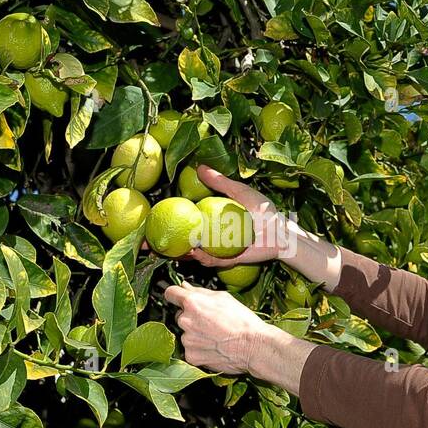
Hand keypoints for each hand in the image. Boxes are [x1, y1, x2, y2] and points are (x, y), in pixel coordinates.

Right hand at [141, 165, 298, 265]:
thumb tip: (198, 167)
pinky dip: (203, 258)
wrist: (281, 231)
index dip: (165, 224)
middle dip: (162, 247)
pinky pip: (212, 261)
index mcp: (211, 222)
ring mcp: (218, 250)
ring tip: (168, 250)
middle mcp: (211, 237)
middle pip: (182, 243)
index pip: (184, 223)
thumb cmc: (263, 211)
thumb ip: (220, 182)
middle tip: (146, 244)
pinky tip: (196, 252)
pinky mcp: (228, 261)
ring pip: (194, 255)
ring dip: (180, 254)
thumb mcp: (240, 192)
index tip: (149, 223)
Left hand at [162, 280, 269, 375]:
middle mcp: (185, 321)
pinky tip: (214, 347)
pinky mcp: (191, 356)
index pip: (170, 293)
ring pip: (186, 334)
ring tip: (216, 336)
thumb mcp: (223, 298)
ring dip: (196, 335)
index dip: (176, 295)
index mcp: (192, 302)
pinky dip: (199, 349)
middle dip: (191, 318)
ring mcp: (187, 340)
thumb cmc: (242, 320)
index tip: (180, 299)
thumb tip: (184, 286)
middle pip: (180, 316)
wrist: (253, 346)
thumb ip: (200, 291)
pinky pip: (191, 350)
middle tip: (211, 322)